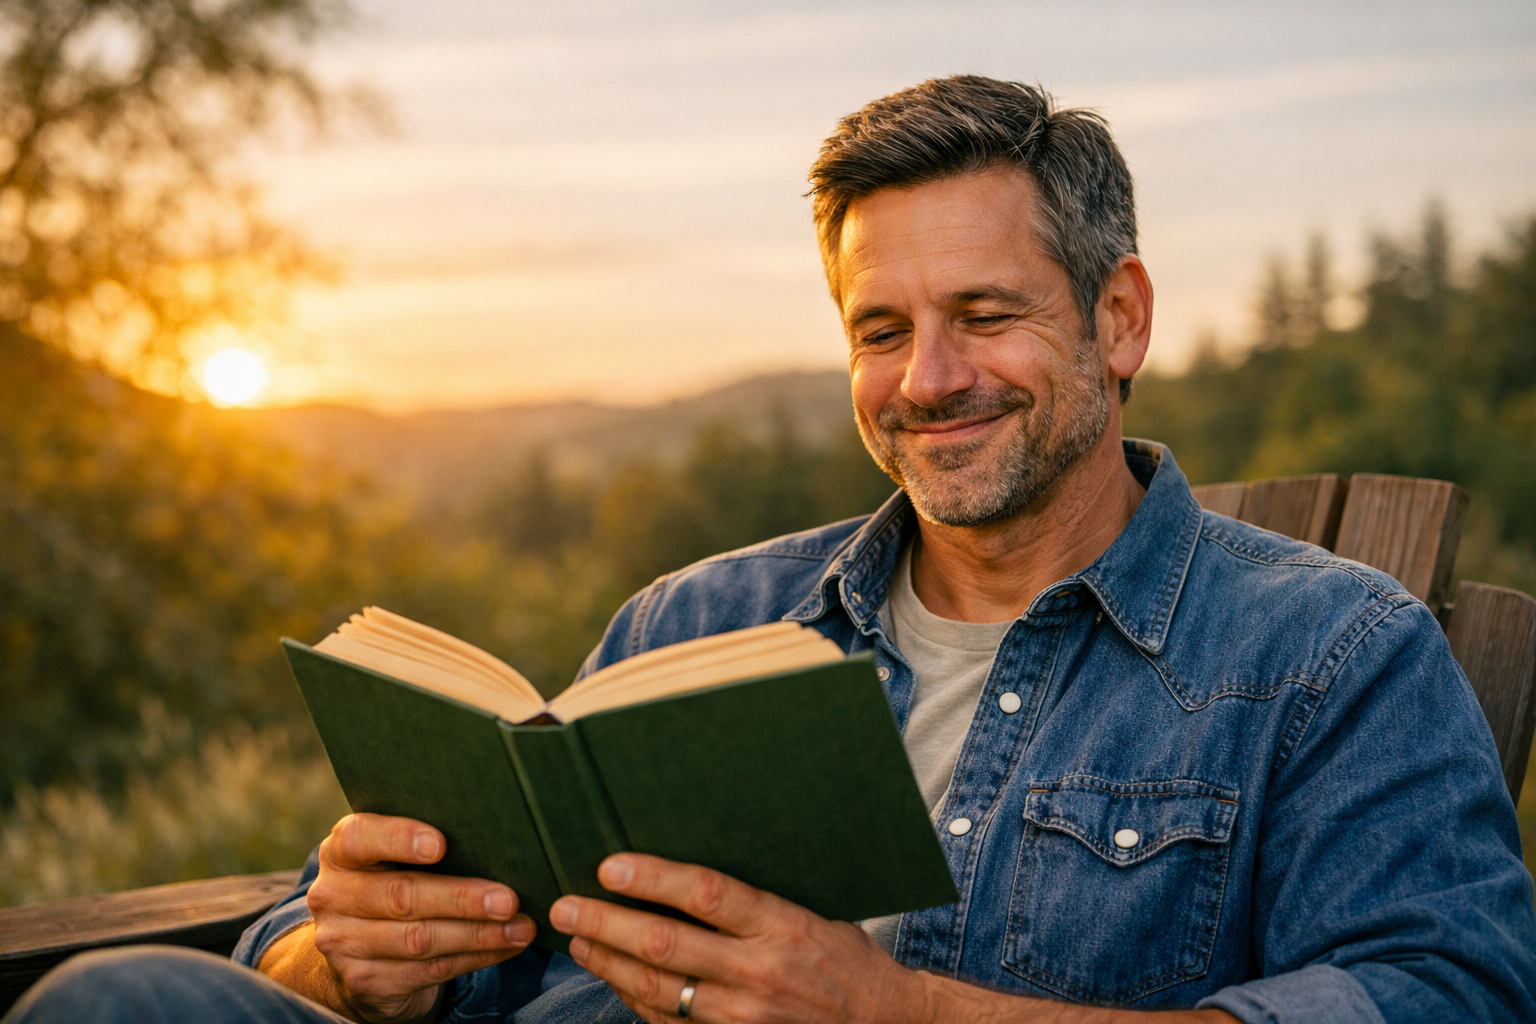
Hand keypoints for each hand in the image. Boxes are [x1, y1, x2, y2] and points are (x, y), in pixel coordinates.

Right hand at [259, 813, 536, 1023]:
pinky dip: (475, 958)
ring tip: (520, 927)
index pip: (360, 838)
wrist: (356, 947)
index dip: (398, 838)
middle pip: (401, 896)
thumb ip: (427, 841)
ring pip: (419, 940)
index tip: (440, 844)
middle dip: (461, 898)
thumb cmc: (393, 878)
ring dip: (478, 935)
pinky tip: (506, 947)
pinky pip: (429, 971)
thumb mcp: (393, 855)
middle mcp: (332, 896)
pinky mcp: (365, 982)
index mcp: (340, 852)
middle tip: (508, 899)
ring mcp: (343, 944)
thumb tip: (500, 835)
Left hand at [549, 855, 1244, 1023]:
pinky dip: (635, 1001)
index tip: (610, 863)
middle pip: (666, 946)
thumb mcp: (813, 912)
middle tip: (563, 903)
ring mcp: (745, 1020)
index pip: (707, 895)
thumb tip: (691, 860)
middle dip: (606, 923)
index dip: (654, 878)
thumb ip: (755, 897)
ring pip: (658, 991)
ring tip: (577, 937)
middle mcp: (761, 974)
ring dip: (607, 964)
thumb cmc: (848, 960)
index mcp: (784, 926)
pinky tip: (612, 979)